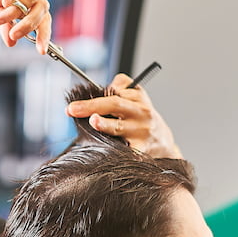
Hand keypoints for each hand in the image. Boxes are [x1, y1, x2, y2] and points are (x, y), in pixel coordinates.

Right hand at [0, 0, 52, 52]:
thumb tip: (12, 43)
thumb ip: (5, 26)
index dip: (44, 35)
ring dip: (14, 12)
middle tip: (15, 35)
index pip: (43, 18)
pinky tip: (4, 2)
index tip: (40, 51)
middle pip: (42, 8)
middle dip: (30, 25)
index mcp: (30, 1)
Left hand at [66, 74, 181, 157]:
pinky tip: (101, 152)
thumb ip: (122, 84)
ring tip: (94, 121)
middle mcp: (141, 114)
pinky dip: (114, 151)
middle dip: (92, 107)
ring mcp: (141, 133)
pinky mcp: (142, 150)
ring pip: (119, 128)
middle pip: (115, 105)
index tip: (73, 106)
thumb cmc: (143, 117)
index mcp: (138, 99)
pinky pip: (125, 151)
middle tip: (73, 109)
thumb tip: (107, 84)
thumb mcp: (138, 95)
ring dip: (105, 125)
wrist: (164, 142)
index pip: (114, 95)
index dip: (93, 99)